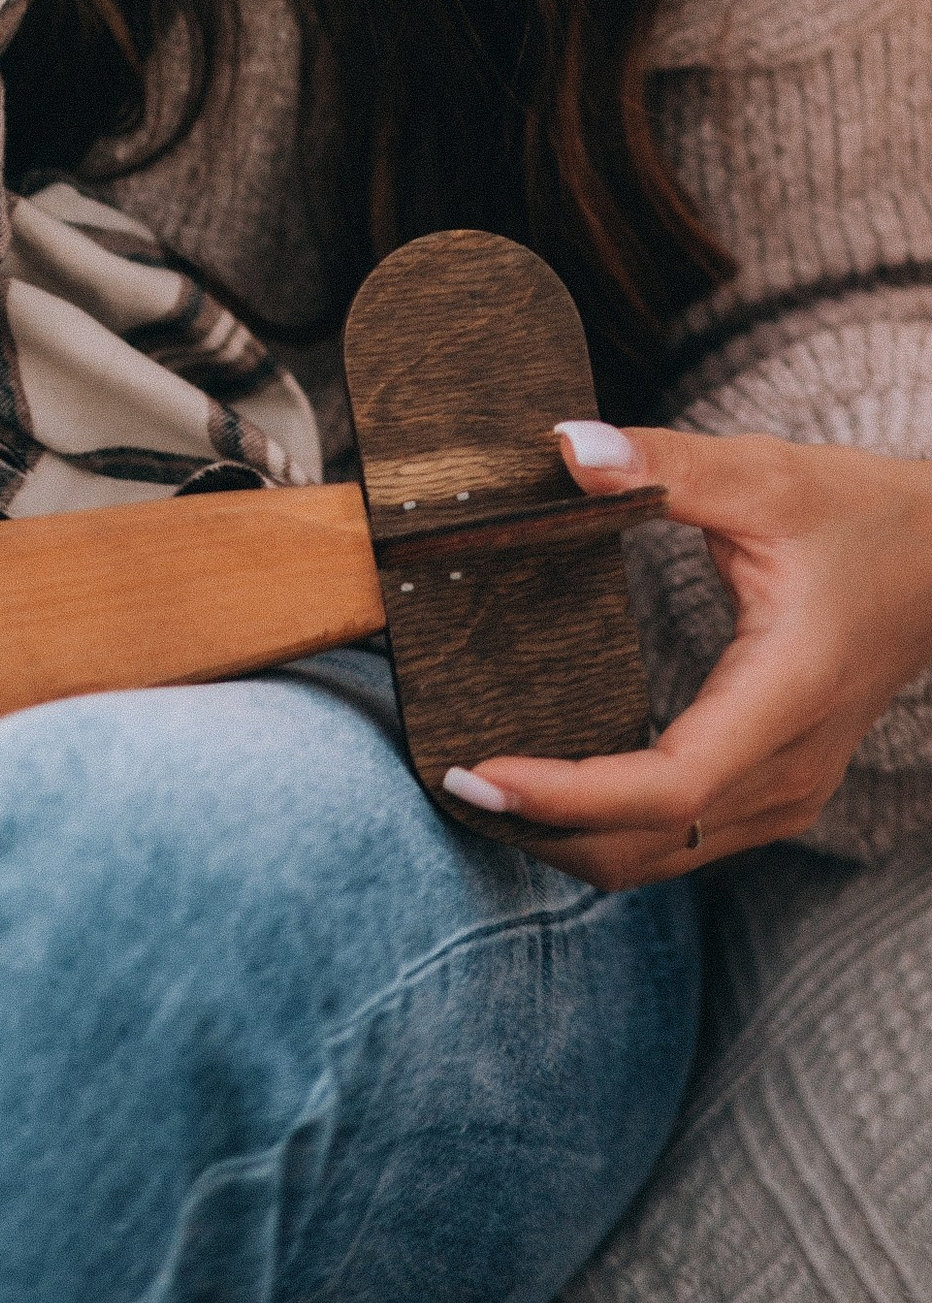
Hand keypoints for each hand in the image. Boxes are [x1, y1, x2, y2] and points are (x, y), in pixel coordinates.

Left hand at [447, 423, 931, 884]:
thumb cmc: (859, 516)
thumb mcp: (766, 475)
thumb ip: (665, 465)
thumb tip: (567, 446)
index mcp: (784, 697)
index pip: (666, 785)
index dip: (566, 793)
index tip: (478, 772)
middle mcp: (787, 769)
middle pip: (649, 844)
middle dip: (543, 829)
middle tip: (442, 778)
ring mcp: (786, 791)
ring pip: (662, 856)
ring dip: (567, 837)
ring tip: (476, 788)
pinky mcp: (774, 787)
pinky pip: (680, 837)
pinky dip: (605, 826)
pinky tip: (545, 786)